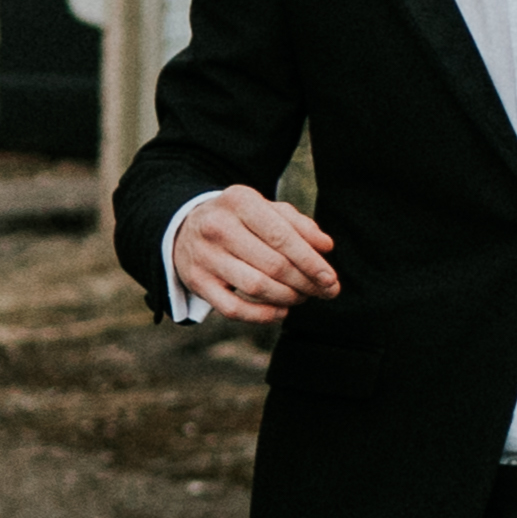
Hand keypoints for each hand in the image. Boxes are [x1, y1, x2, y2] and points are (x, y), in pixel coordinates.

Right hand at [164, 190, 339, 322]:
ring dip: (288, 298)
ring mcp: (204, 256)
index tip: (331, 278)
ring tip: (303, 297)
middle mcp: (217, 227)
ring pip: (256, 287)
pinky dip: (263, 315)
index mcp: (239, 201)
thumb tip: (325, 247)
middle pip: (273, 264)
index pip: (282, 236)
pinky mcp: (196, 282)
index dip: (311, 261)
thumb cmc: (240, 219)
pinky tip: (282, 311)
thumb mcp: (266, 209)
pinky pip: (233, 309)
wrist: (186, 227)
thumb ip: (298, 224)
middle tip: (325, 292)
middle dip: (306, 283)